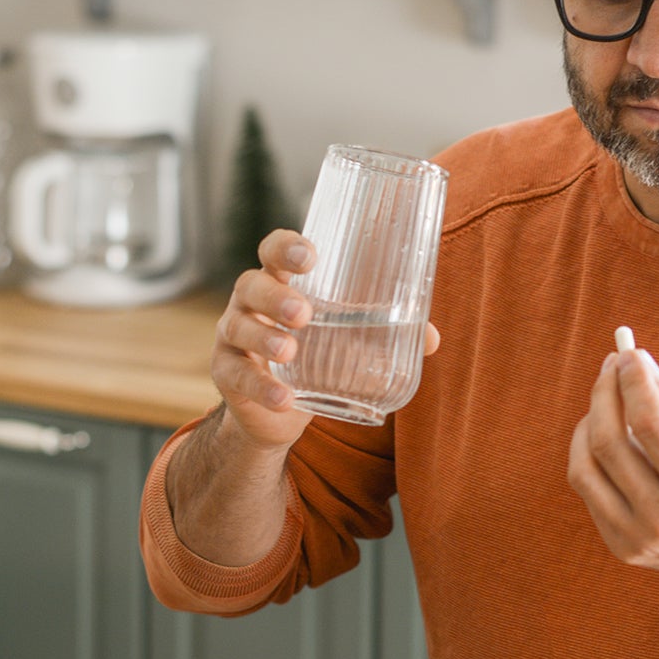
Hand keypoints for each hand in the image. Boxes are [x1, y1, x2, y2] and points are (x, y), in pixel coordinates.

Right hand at [212, 229, 440, 451]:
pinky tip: (283, 399)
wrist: (275, 411)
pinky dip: (261, 388)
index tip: (310, 255)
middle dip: (276, 295)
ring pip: (239, 326)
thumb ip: (386, 334)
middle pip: (252, 284)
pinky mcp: (226, 373)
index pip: (273, 250)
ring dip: (265, 337)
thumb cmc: (314, 356)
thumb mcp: (347, 341)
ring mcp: (233, 336)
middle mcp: (250, 302)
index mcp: (280, 282)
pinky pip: (237, 376)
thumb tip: (432, 337)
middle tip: (305, 313)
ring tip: (290, 351)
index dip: (286, 247)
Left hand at [567, 344, 658, 588]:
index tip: (629, 355)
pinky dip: (590, 454)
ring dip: (589, 422)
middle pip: (609, 443)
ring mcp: (637, 538)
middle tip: (612, 366)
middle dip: (605, 394)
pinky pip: (588, 489)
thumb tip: (636, 363)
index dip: (633, 382)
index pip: (649, 423)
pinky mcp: (621, 546)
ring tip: (609, 401)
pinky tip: (609, 437)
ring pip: (584, 467)